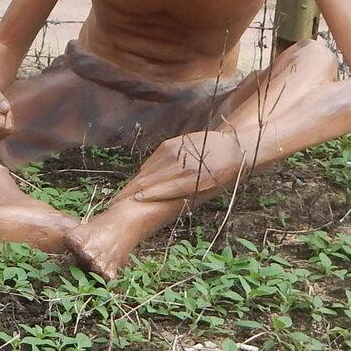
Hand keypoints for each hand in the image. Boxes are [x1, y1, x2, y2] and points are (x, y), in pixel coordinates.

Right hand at [126, 126, 251, 203]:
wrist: (233, 148)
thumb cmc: (222, 175)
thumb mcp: (209, 190)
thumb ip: (184, 196)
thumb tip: (159, 206)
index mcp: (196, 178)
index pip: (164, 188)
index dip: (146, 195)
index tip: (130, 203)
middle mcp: (184, 163)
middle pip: (152, 179)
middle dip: (133, 191)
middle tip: (116, 204)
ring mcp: (176, 151)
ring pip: (150, 169)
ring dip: (135, 183)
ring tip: (121, 196)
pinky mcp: (170, 144)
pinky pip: (153, 161)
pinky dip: (144, 172)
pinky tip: (136, 182)